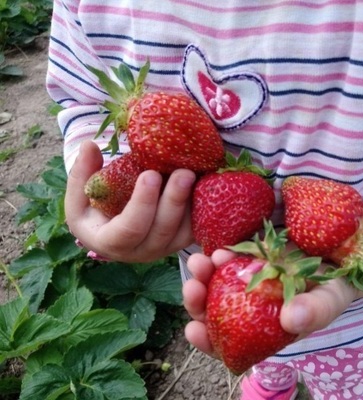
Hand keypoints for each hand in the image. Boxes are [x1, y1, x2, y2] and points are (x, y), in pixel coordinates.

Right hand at [65, 141, 195, 262]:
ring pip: (183, 232)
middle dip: (174, 200)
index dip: (141, 203)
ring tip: (198, 174)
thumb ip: (82, 172)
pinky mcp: (181, 241)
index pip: (129, 229)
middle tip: (184, 172)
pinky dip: (201, 208)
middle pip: (162, 230)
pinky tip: (206, 183)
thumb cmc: (95, 209)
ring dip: (192, 204)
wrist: (116, 228)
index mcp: (110, 242)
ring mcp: (164, 249)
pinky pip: (196, 229)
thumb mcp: (80, 193)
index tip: (149, 174)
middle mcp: (140, 252)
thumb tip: (89, 146)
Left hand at [183, 249, 362, 356]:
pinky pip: (232, 257)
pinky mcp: (253, 254)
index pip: (230, 343)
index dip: (208, 341)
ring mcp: (251, 279)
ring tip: (202, 262)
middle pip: (215, 311)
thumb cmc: (340, 284)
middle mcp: (254, 306)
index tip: (194, 331)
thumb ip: (316, 311)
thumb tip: (291, 320)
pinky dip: (223, 256)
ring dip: (204, 275)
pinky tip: (221, 251)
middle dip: (198, 302)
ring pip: (217, 283)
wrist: (347, 249)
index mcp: (267, 329)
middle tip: (193, 288)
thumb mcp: (333, 299)